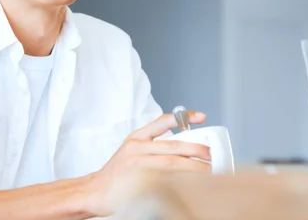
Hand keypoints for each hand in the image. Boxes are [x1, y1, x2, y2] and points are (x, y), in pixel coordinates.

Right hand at [85, 111, 210, 216]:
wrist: (94, 191)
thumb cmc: (116, 175)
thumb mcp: (131, 151)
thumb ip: (152, 146)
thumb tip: (184, 150)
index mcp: (135, 138)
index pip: (163, 121)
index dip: (184, 117)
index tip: (201, 116)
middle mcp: (136, 148)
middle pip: (173, 146)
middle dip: (196, 150)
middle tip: (212, 156)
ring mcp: (137, 165)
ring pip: (172, 163)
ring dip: (194, 168)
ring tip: (210, 171)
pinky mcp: (138, 182)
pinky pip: (166, 180)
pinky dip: (182, 181)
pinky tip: (194, 184)